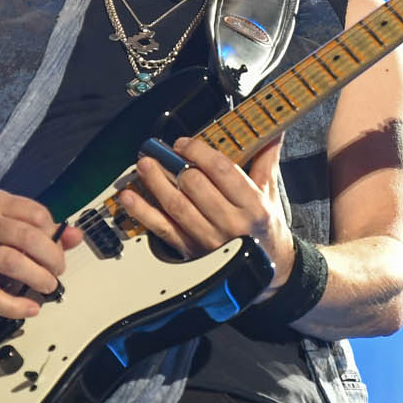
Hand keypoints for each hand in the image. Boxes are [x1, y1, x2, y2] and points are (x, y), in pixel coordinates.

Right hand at [0, 188, 82, 316]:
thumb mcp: (1, 219)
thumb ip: (39, 226)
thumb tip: (76, 236)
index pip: (36, 214)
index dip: (54, 234)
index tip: (56, 247)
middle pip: (28, 237)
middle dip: (52, 258)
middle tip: (57, 270)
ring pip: (13, 262)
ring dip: (38, 278)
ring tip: (47, 286)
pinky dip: (15, 306)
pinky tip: (30, 309)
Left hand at [120, 135, 295, 292]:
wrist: (266, 270)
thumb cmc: (264, 228)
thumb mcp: (269, 195)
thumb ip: (266, 161)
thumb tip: (272, 132)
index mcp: (253, 206)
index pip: (222, 170)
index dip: (198, 152)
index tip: (184, 143)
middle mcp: (231, 224)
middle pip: (195, 186)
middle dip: (173, 164)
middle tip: (161, 151)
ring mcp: (208, 240)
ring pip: (176, 206)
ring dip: (155, 183)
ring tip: (144, 165)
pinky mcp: (191, 252)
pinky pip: (162, 229)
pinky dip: (143, 212)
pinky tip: (129, 198)